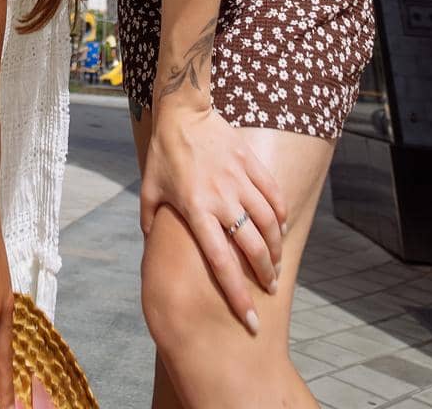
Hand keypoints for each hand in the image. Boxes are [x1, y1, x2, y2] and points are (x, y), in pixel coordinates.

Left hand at [140, 100, 286, 334]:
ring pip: (268, 223)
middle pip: (253, 247)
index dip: (238, 295)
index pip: (222, 263)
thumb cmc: (164, 153)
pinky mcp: (250, 163)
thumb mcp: (150, 188)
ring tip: (275, 263)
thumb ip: (151, 219)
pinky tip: (280, 227)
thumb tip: (150, 243)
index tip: (250, 319)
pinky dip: (280, 214)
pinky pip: (273, 194)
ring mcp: (239, 180)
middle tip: (270, 289)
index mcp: (197, 211)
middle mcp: (221, 199)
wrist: (183, 112)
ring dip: (276, 247)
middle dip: (265, 275)